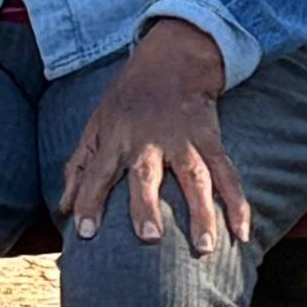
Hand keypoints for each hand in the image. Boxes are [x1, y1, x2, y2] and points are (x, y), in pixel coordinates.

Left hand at [62, 21, 244, 251]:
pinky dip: (237, 202)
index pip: (97, 172)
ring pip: (195, 178)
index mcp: (115, 137)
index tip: (85, 233)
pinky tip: (242, 232)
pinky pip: (226, 174)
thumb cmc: (128, 98)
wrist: (174, 59)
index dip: (89, 201)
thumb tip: (64, 208)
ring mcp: (183, 141)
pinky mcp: (210, 139)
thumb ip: (79, 166)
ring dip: (202, 212)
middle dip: (147, 206)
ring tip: (206, 247)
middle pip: (146, 175)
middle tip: (150, 238)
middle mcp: (148, 141)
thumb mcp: (96, 123)